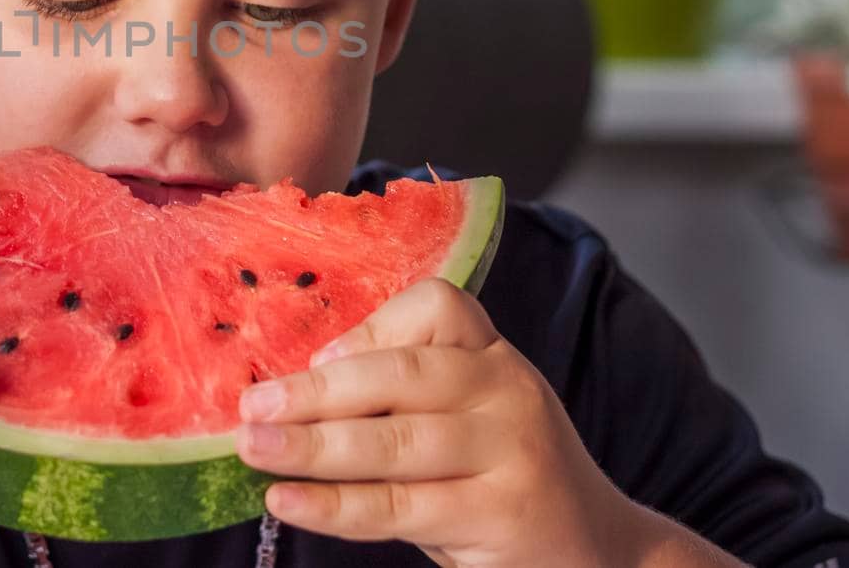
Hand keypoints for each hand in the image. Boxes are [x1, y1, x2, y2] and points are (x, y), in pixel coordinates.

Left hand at [233, 278, 659, 567]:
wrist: (598, 554)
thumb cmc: (497, 481)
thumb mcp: (463, 421)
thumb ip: (398, 398)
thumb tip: (286, 393)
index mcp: (493, 355)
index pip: (438, 306)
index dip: (370, 328)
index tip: (316, 359)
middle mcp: (509, 390)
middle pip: (400, 376)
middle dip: (314, 392)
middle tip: (251, 407)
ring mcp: (511, 452)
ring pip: (394, 441)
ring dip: (311, 446)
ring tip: (253, 449)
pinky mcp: (503, 514)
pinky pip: (400, 506)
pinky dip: (335, 505)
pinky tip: (288, 501)